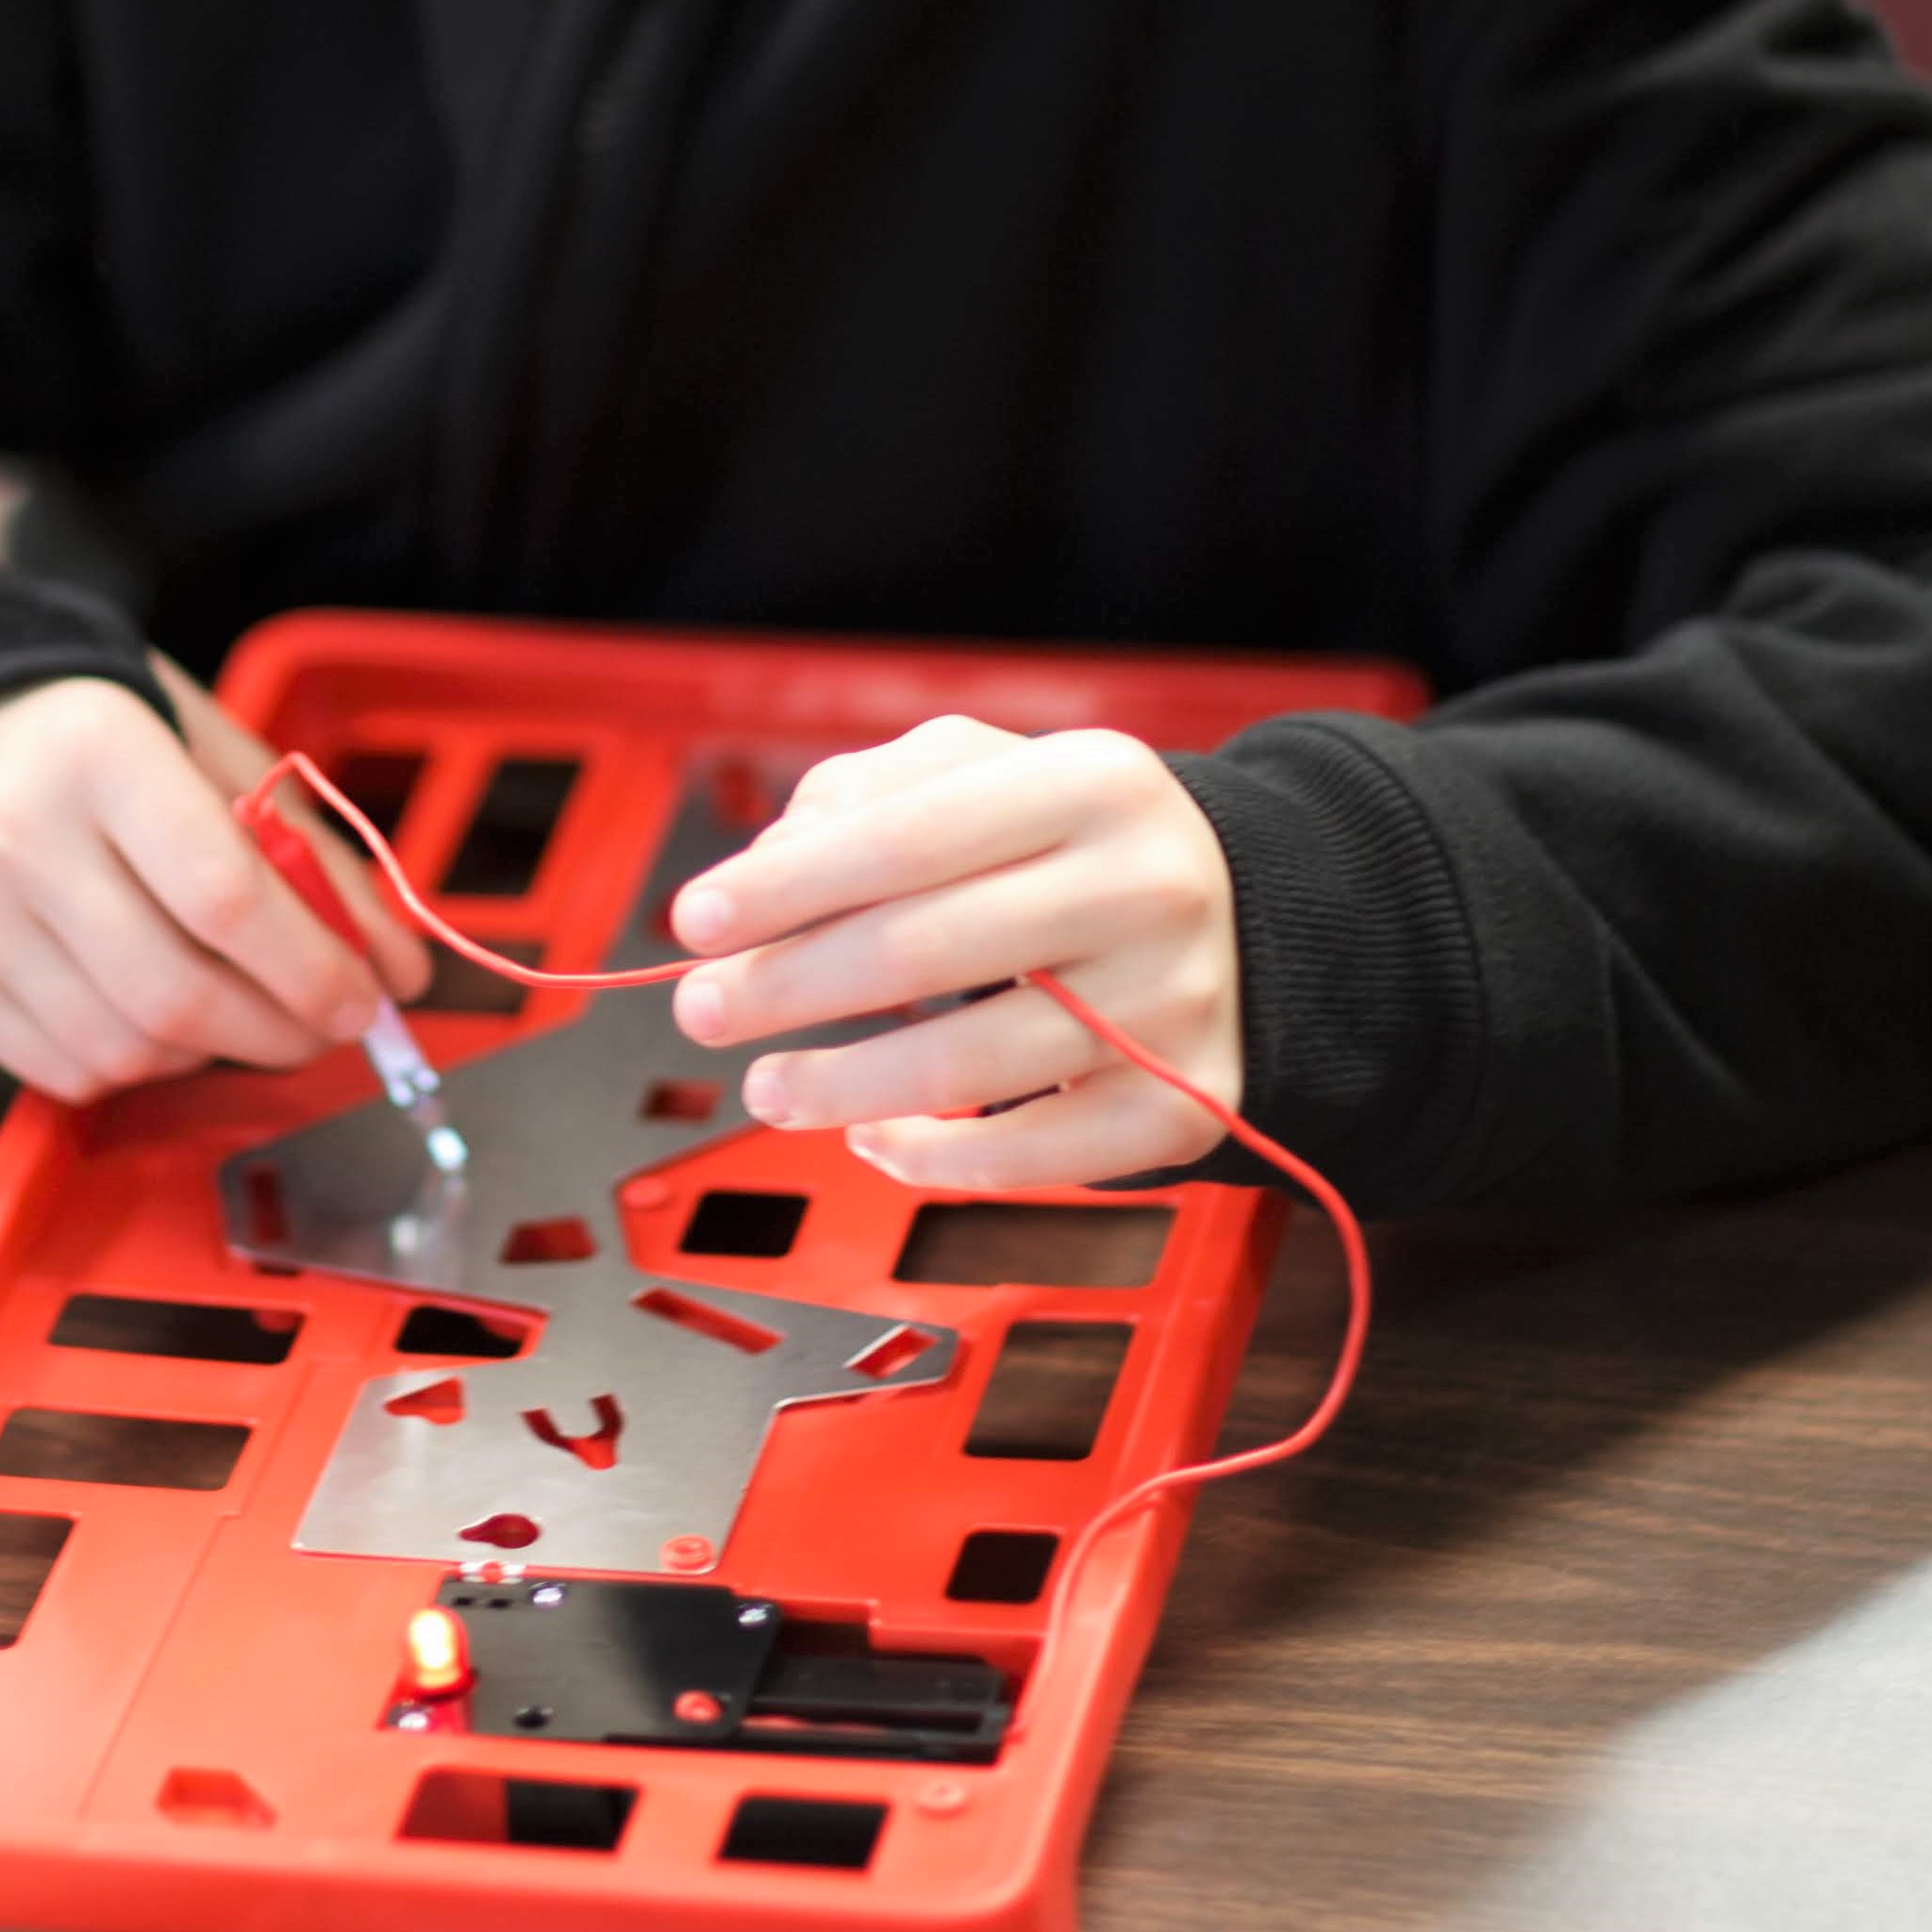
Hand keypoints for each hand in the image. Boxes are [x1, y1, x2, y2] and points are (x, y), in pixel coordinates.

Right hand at [0, 658, 426, 1103]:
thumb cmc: (114, 744)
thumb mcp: (220, 758)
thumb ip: (313, 861)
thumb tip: (399, 972)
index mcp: (96, 752)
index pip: (223, 896)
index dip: (312, 969)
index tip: (365, 999)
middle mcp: (16, 834)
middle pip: (177, 991)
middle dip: (280, 1032)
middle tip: (326, 1028)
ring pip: (127, 1046)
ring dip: (216, 1053)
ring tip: (245, 1013)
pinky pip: (69, 1069)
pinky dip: (142, 1066)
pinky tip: (163, 1018)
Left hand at [664, 718, 1240, 1187]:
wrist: (1239, 913)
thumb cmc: (1067, 840)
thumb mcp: (983, 772)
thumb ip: (864, 797)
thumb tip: (763, 875)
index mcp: (1094, 781)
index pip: (905, 838)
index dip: (784, 888)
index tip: (692, 922)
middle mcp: (1148, 887)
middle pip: (925, 950)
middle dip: (785, 988)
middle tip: (699, 1011)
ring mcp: (1172, 1004)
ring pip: (967, 1066)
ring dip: (837, 1087)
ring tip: (765, 1087)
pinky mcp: (1184, 1104)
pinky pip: (1032, 1158)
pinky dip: (932, 1158)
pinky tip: (869, 1136)